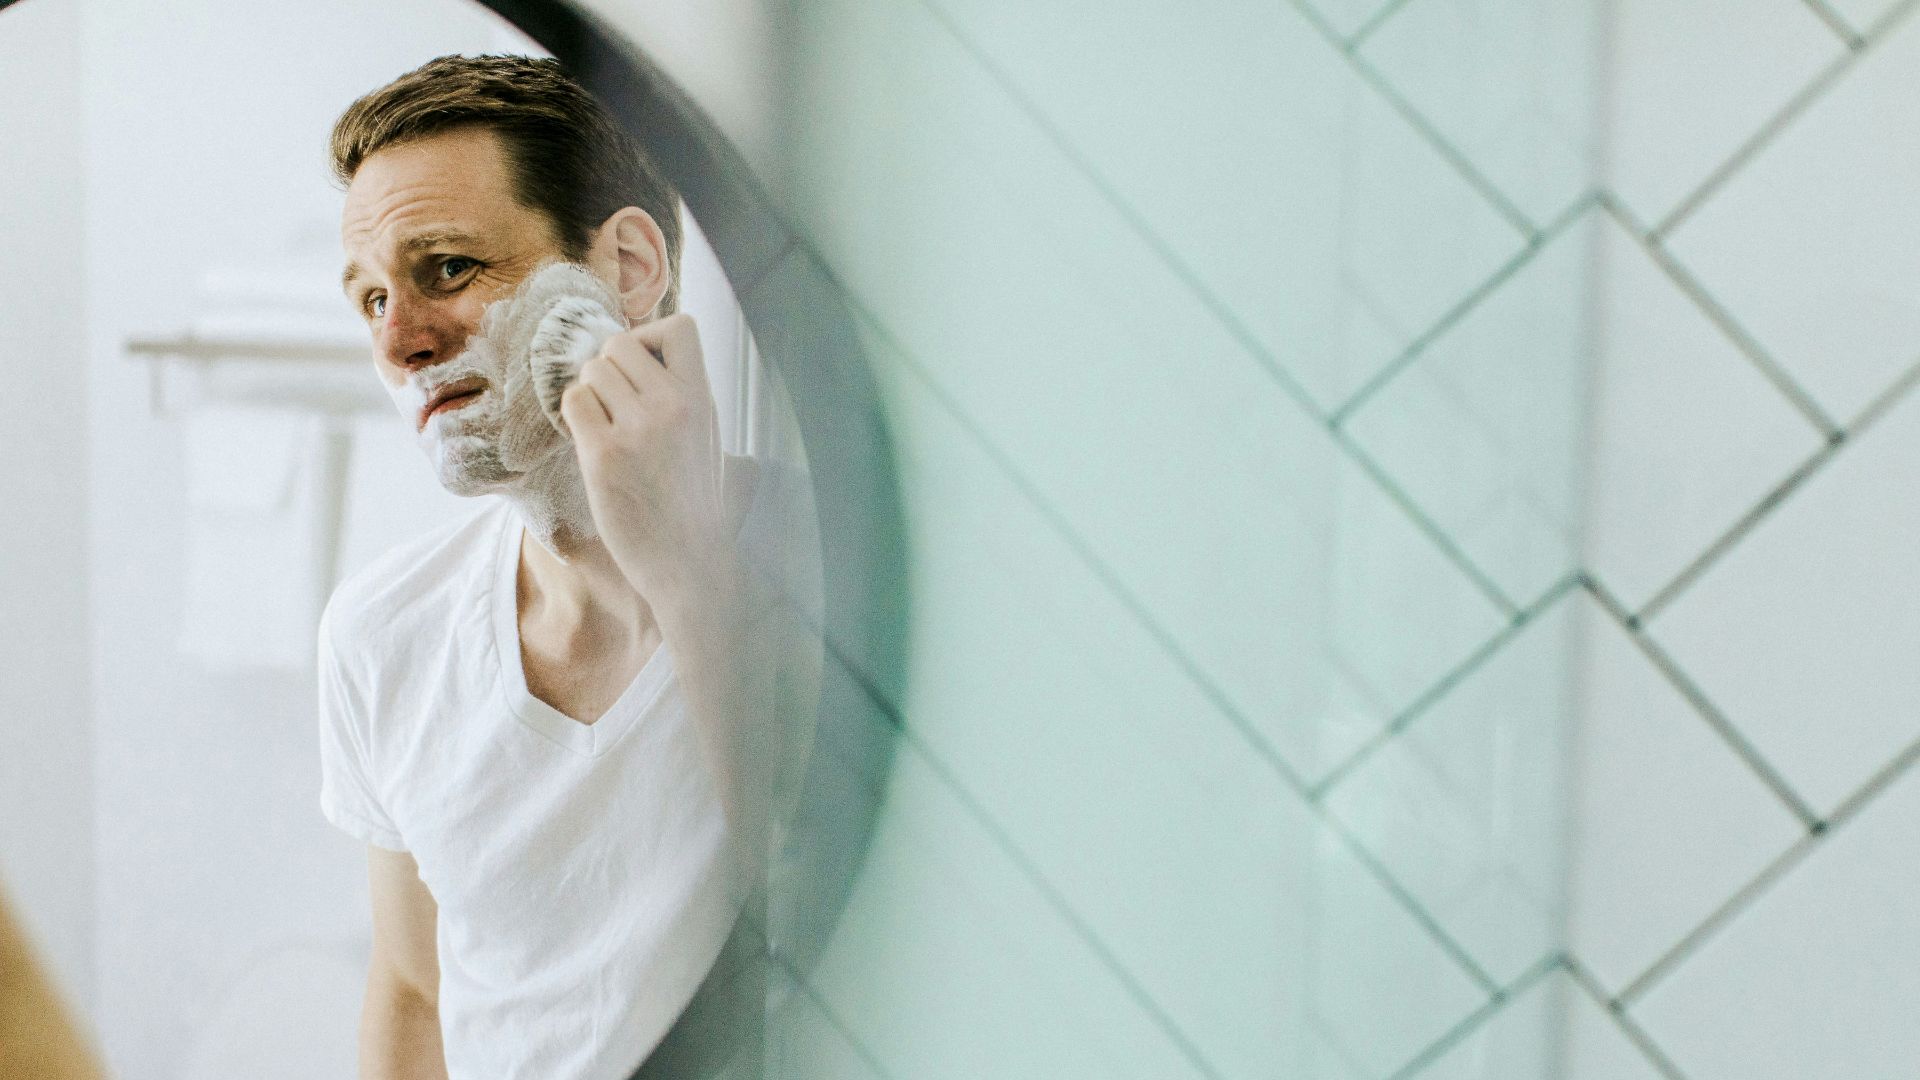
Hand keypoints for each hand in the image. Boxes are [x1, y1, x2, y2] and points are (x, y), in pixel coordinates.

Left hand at [559, 312, 734, 609]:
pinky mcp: (603, 455)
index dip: (652, 337)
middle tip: (615, 405)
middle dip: (609, 368)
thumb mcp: (705, 434)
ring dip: (591, 393)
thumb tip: (636, 350)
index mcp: (703, 399)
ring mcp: (637, 429)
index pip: (680, 326)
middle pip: (620, 343)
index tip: (645, 367)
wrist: (687, 561)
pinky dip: (576, 416)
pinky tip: (593, 442)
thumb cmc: (692, 500)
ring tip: (607, 427)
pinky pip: (574, 402)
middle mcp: (672, 405)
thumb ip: (680, 392)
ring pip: (592, 371)